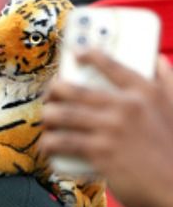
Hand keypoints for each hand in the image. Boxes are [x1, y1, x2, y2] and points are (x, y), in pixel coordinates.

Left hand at [40, 51, 172, 206]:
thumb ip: (167, 82)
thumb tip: (157, 59)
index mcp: (146, 92)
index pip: (112, 65)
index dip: (89, 55)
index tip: (75, 54)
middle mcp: (127, 106)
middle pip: (74, 89)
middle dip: (53, 92)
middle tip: (49, 98)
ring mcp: (111, 129)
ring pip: (60, 115)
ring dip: (46, 118)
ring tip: (46, 123)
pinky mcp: (99, 152)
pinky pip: (60, 142)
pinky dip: (47, 144)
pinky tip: (46, 146)